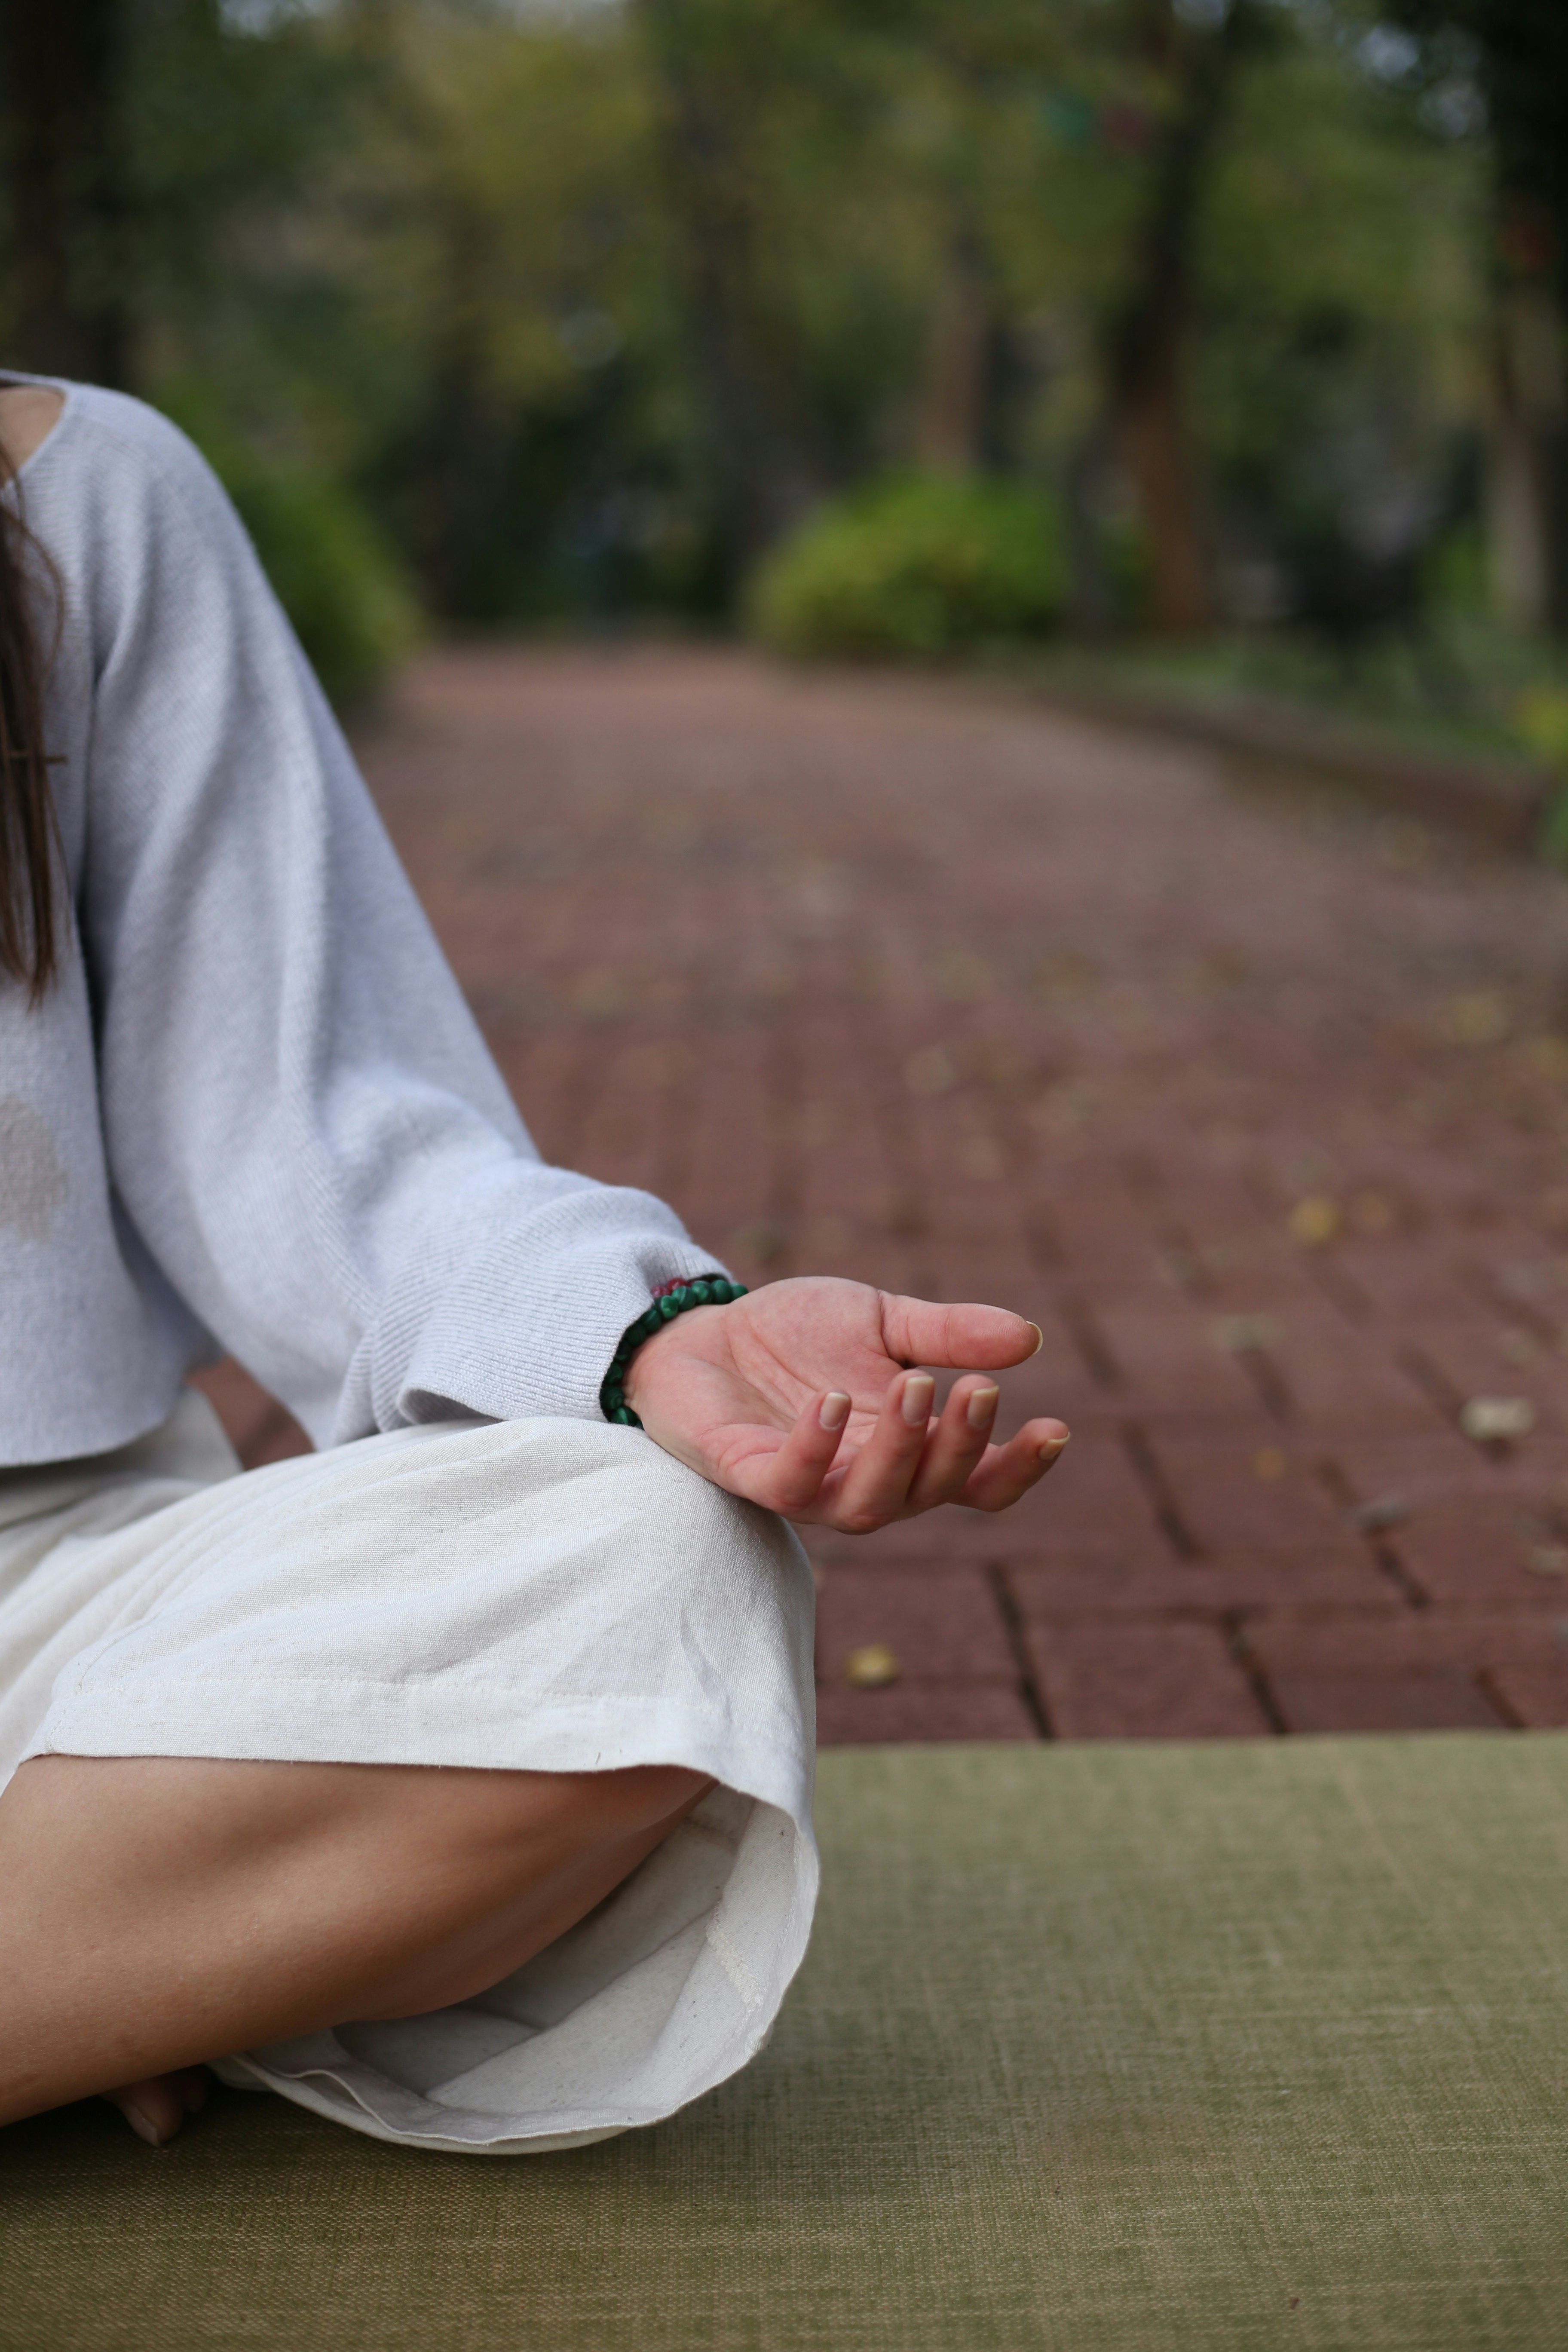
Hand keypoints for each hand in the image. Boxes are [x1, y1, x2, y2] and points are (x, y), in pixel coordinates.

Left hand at [621, 1276, 1068, 1531]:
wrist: (700, 1328)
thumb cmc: (795, 1335)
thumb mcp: (880, 1318)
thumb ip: (947, 1333)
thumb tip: (1028, 1337)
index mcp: (909, 1450)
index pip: (979, 1483)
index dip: (1020, 1467)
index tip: (1056, 1427)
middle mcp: (866, 1481)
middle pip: (932, 1493)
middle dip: (960, 1445)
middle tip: (973, 1387)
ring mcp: (809, 1487)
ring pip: (870, 1505)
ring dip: (900, 1451)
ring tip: (916, 1385)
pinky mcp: (749, 1476)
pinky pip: (790, 1485)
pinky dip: (816, 1449)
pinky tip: (832, 1401)